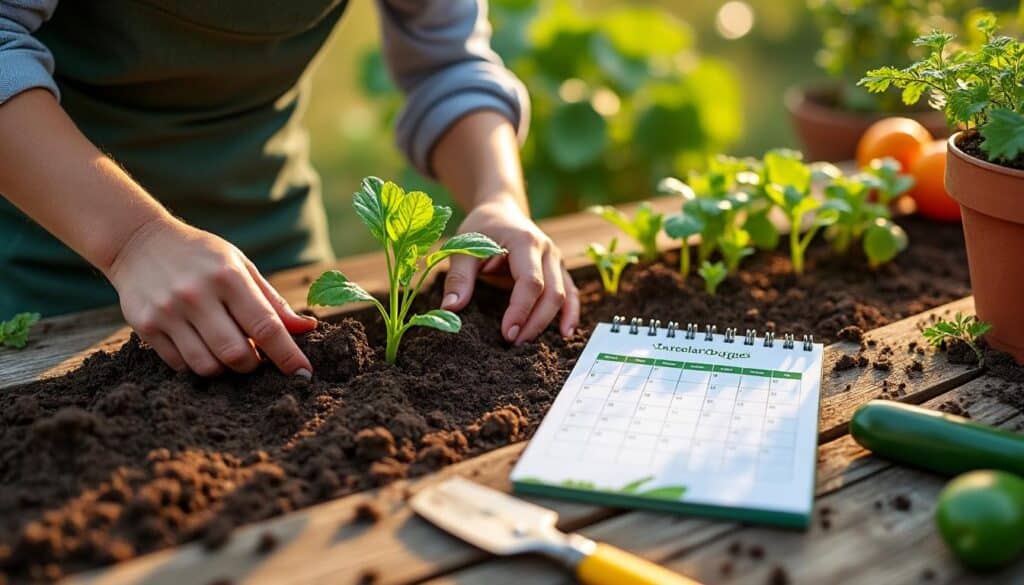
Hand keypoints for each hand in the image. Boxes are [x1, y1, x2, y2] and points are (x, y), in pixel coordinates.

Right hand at [105, 217, 316, 376]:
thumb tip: (306, 329)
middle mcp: (197, 295)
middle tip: (254, 356)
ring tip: (227, 349)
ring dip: (225, 368)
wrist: (139, 242)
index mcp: (229, 277)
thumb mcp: (240, 266)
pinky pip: (180, 365)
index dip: (288, 355)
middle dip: (253, 365)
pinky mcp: (145, 327)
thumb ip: (272, 302)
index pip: (266, 326)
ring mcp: (168, 312)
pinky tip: (201, 345)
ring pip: (207, 366)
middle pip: (236, 355)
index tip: (303, 374)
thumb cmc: (202, 256)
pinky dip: (198, 364)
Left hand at [441, 199, 578, 343]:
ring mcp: (557, 260)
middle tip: (514, 344)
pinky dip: (571, 314)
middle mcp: (547, 251)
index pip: (530, 282)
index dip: (521, 310)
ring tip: (530, 345)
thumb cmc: (481, 229)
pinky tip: (565, 333)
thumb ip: (458, 277)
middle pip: (552, 292)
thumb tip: (450, 309)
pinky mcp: (559, 270)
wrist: (501, 211)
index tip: (507, 333)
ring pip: (564, 296)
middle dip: (535, 322)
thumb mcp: (463, 247)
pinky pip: (572, 294)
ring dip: (550, 322)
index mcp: (525, 242)